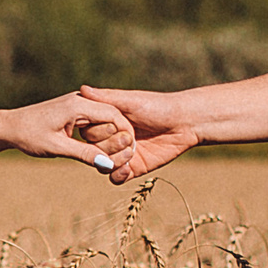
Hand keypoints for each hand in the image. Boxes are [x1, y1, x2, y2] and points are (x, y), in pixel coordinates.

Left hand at [6, 92, 134, 169]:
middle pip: (112, 115)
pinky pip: (94, 120)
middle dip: (120, 135)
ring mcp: (76, 104)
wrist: (8, 126)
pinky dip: (100, 134)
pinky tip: (101, 149)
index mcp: (78, 105)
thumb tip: (109, 165)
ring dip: (111, 135)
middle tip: (125, 155)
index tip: (131, 150)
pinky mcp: (72, 111)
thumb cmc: (29, 135)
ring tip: (115, 154)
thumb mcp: (58, 148)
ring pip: (104, 118)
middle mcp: (80, 100)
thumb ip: (85, 154)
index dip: (126, 133)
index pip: (114, 115)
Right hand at [78, 85, 200, 184]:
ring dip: (112, 162)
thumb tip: (82, 89)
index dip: (98, 132)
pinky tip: (128, 168)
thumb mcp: (130, 101)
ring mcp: (120, 154)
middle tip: (129, 139)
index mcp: (107, 122)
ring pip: (102, 165)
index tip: (115, 126)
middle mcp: (110, 139)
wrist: (184, 123)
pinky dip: (118, 175)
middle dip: (107, 147)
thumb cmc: (157, 106)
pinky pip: (116, 178)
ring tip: (131, 154)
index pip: (88, 132)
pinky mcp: (133, 168)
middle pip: (93, 150)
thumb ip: (106, 98)